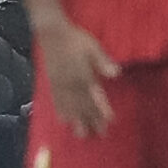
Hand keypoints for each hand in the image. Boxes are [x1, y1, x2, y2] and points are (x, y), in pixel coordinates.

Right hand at [37, 14, 120, 135]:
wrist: (51, 32)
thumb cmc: (75, 38)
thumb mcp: (92, 46)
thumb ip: (102, 60)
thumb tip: (116, 73)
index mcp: (82, 75)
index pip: (94, 96)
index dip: (102, 109)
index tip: (110, 121)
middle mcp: (71, 83)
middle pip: (82, 105)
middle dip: (91, 120)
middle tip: (100, 135)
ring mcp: (60, 84)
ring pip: (69, 106)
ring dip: (76, 121)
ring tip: (81, 134)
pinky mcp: (52, 83)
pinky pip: (56, 101)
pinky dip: (60, 112)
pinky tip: (63, 120)